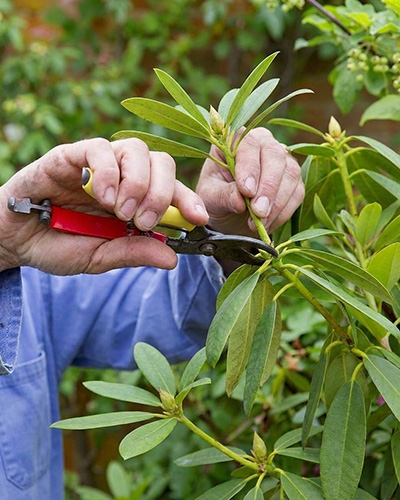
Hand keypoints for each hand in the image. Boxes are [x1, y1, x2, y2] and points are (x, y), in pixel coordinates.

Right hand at [0, 138, 208, 273]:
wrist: (16, 239)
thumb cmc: (59, 245)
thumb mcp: (101, 258)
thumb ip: (133, 253)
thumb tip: (172, 258)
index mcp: (135, 200)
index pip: (171, 189)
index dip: (188, 200)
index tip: (198, 219)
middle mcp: (122, 176)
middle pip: (161, 162)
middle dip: (160, 192)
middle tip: (143, 220)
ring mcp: (98, 164)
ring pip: (136, 149)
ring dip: (137, 182)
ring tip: (121, 211)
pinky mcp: (70, 155)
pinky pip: (98, 149)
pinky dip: (107, 172)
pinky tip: (101, 196)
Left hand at [196, 127, 303, 235]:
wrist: (228, 214)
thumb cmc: (215, 196)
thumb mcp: (210, 197)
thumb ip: (223, 195)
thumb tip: (240, 201)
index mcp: (236, 140)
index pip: (248, 144)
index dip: (249, 167)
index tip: (246, 191)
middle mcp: (263, 144)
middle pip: (275, 155)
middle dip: (268, 186)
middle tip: (259, 212)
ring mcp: (282, 160)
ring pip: (290, 173)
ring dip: (277, 202)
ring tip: (259, 222)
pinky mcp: (294, 180)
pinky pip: (297, 193)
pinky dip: (283, 212)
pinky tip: (267, 224)